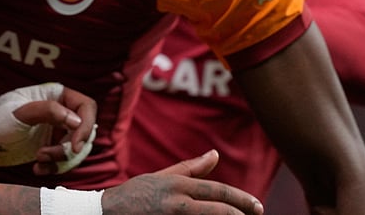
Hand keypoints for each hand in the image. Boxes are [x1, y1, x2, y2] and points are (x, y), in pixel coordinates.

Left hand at [0, 83, 97, 174]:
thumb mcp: (20, 113)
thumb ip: (48, 111)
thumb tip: (76, 120)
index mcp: (56, 95)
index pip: (86, 107)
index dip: (86, 126)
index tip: (74, 146)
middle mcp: (61, 111)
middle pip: (84, 131)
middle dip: (69, 148)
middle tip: (45, 154)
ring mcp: (56, 130)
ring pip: (76, 149)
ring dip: (60, 159)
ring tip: (38, 159)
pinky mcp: (50, 147)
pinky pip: (64, 161)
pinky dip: (54, 168)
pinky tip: (37, 168)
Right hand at [101, 151, 263, 214]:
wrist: (106, 213)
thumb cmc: (135, 194)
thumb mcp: (162, 177)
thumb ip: (191, 168)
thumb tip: (215, 155)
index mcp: (176, 185)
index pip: (216, 191)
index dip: (241, 199)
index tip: (258, 206)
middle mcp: (176, 203)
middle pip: (217, 210)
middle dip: (241, 214)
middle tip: (258, 214)